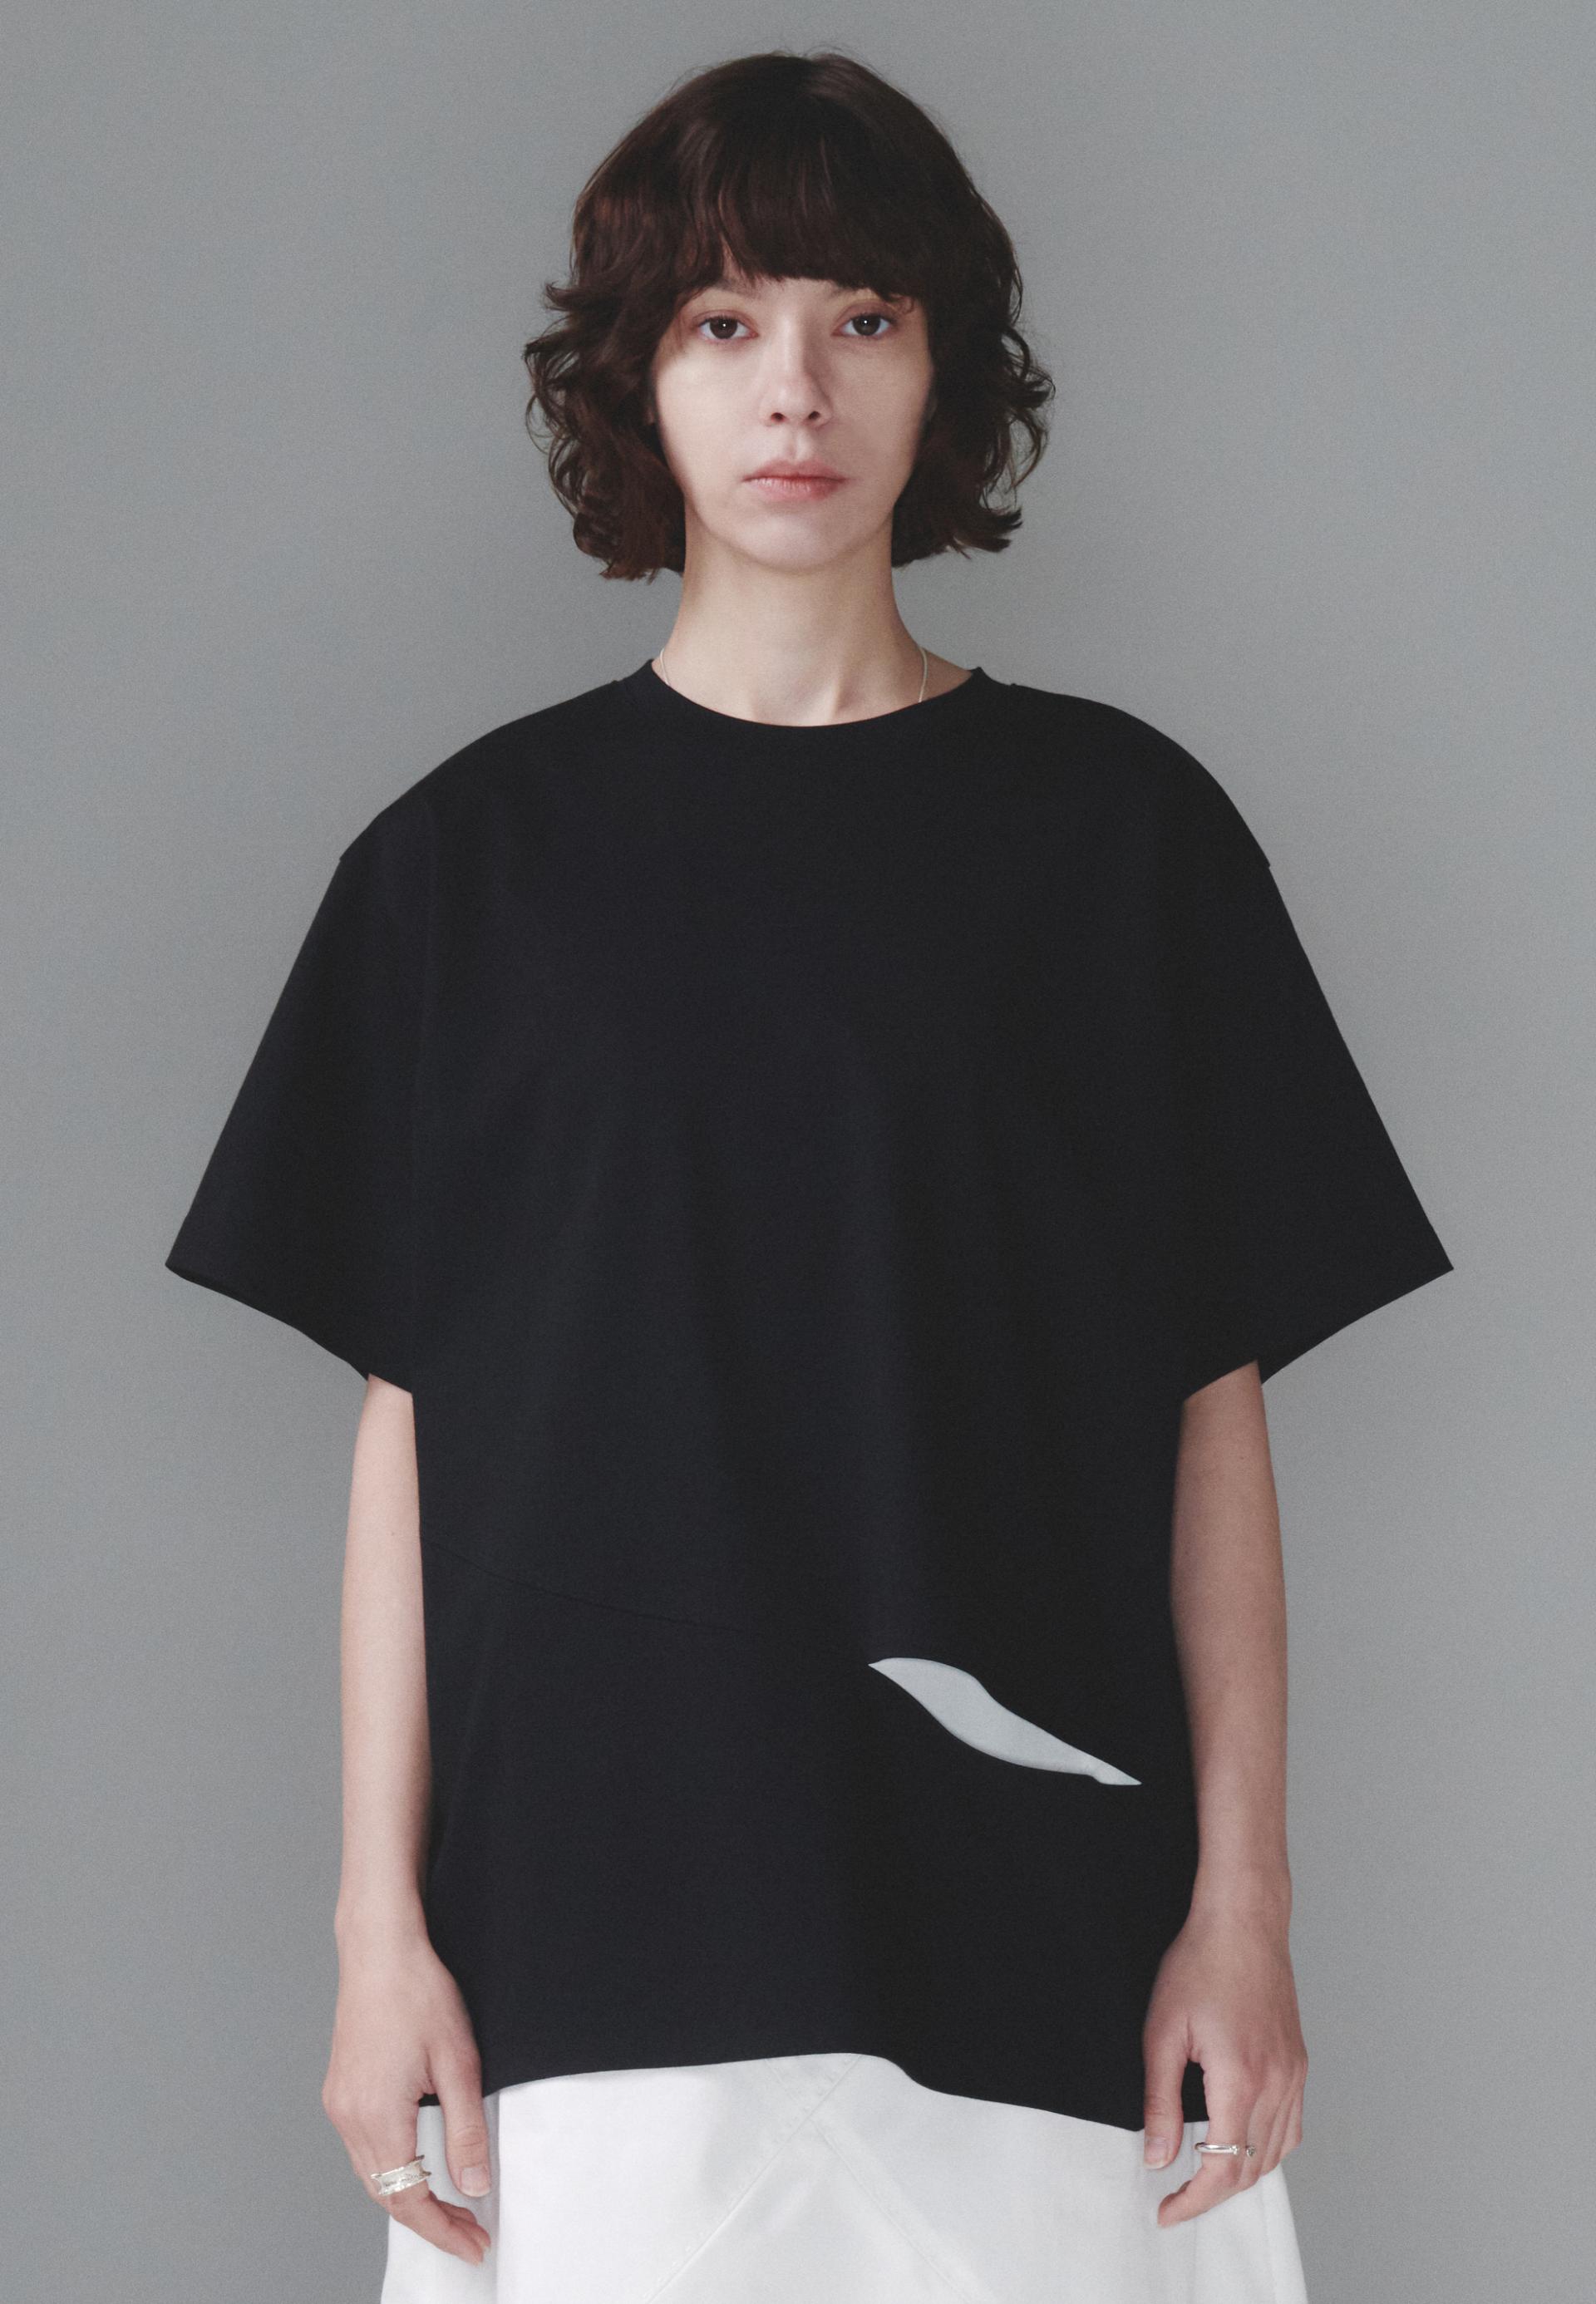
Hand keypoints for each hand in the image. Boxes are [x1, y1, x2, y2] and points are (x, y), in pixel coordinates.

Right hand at [322, 1921, 492, 2265]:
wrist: (380, 1948)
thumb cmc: (419, 1994)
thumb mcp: (458, 2063)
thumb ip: (466, 2130)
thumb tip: (475, 2185)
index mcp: (377, 2116)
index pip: (410, 2199)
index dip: (444, 2229)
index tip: (475, 2243)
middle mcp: (349, 2117)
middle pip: (386, 2194)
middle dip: (429, 2221)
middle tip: (469, 2232)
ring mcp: (339, 2103)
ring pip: (372, 2174)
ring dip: (408, 2197)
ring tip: (450, 2207)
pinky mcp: (340, 2089)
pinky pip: (362, 2148)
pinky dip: (391, 2168)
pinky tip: (417, 2164)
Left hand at [1140, 1897, 1306, 2225]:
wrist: (1243, 1924)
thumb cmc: (1199, 1966)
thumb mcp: (1162, 2032)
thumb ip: (1159, 2101)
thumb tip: (1156, 2157)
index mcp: (1240, 2079)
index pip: (1222, 2167)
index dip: (1193, 2200)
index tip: (1166, 2210)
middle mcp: (1277, 2084)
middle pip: (1251, 2168)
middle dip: (1212, 2195)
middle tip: (1176, 2200)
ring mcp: (1294, 2075)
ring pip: (1275, 2154)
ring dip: (1240, 2176)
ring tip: (1202, 2179)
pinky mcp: (1298, 2064)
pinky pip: (1291, 2128)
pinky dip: (1267, 2150)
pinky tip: (1242, 2145)